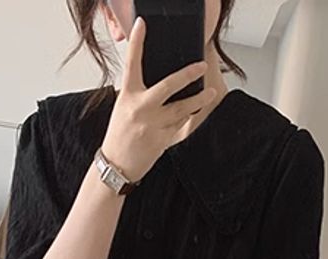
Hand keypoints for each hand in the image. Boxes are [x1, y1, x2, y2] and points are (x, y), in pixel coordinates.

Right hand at [100, 17, 218, 181]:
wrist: (116, 165)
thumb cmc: (119, 134)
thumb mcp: (123, 106)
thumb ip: (138, 92)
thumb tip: (155, 78)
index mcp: (128, 96)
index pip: (132, 63)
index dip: (137, 42)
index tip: (142, 25)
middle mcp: (141, 108)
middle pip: (168, 86)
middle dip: (187, 75)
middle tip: (201, 66)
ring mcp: (153, 125)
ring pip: (181, 109)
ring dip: (198, 101)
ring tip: (210, 92)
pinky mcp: (162, 140)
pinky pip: (181, 127)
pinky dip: (190, 120)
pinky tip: (199, 113)